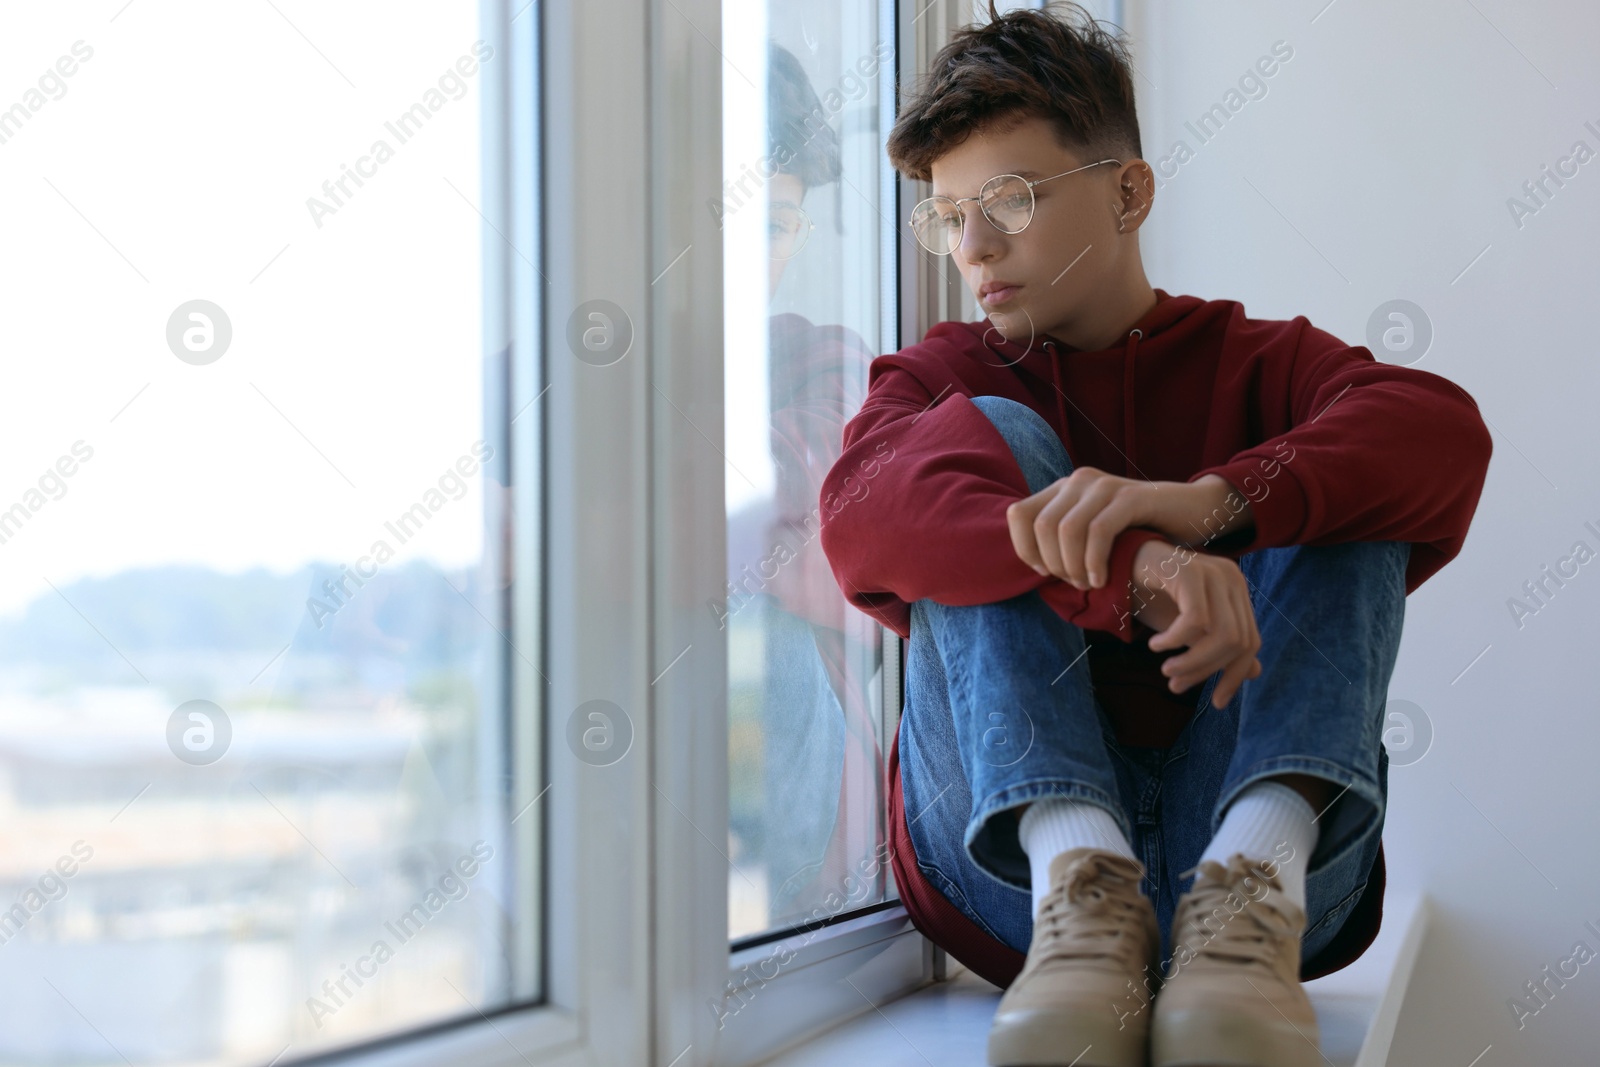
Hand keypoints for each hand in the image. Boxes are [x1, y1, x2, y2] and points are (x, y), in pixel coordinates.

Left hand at [1006, 471, 1245, 589]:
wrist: (1191, 510)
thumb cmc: (1138, 531)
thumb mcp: (1094, 533)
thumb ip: (1064, 541)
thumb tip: (1032, 567)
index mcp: (1063, 488)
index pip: (1018, 514)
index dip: (1025, 549)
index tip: (1045, 574)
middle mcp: (1078, 481)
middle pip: (1040, 525)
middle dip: (1053, 563)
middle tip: (1075, 584)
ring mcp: (1104, 485)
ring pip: (1066, 529)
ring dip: (1073, 566)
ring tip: (1089, 584)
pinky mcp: (1130, 497)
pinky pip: (1099, 531)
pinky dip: (1095, 561)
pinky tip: (1103, 579)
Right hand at [1129, 538, 1261, 708]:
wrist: (1117, 564)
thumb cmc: (1152, 595)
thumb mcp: (1188, 628)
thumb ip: (1218, 646)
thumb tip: (1255, 672)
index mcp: (1236, 590)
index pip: (1250, 642)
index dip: (1234, 676)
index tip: (1217, 703)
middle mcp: (1231, 578)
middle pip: (1238, 642)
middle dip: (1206, 670)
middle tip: (1176, 684)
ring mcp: (1213, 571)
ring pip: (1221, 634)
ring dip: (1191, 661)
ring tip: (1166, 669)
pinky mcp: (1190, 571)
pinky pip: (1195, 620)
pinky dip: (1175, 640)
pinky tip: (1156, 644)